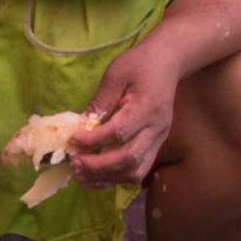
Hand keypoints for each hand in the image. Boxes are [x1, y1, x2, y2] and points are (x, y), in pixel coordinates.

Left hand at [66, 37, 182, 186]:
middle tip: (75, 164)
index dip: (93, 141)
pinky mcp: (156, 145)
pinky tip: (96, 178)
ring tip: (81, 177)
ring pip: (136, 170)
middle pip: (129, 158)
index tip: (73, 141)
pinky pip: (138, 169)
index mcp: (147, 108)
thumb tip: (79, 128)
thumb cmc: (140, 64)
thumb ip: (99, 103)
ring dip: (107, 178)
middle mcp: (157, 128)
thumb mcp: (115, 75)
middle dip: (99, 166)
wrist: (168, 62)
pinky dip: (116, 177)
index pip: (119, 133)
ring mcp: (159, 139)